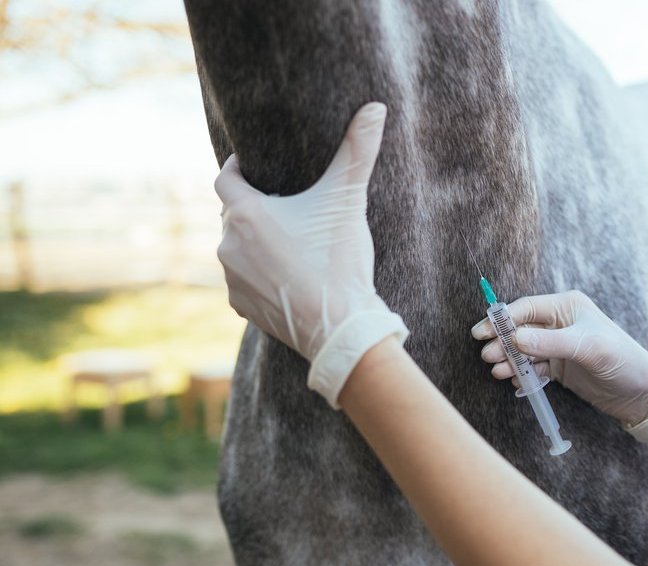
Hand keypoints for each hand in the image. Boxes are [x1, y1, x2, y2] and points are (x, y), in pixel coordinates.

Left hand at [215, 102, 407, 407]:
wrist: (340, 328)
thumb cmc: (339, 262)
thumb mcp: (348, 201)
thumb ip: (358, 152)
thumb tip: (375, 108)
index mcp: (246, 214)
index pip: (225, 179)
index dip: (237, 168)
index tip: (251, 164)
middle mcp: (228, 246)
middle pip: (234, 215)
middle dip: (253, 208)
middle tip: (284, 205)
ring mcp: (232, 279)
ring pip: (237, 250)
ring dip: (254, 243)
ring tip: (287, 242)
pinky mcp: (242, 307)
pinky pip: (243, 281)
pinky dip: (259, 275)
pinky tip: (286, 276)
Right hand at [471, 291, 647, 444]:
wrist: (643, 394)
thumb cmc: (622, 361)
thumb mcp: (588, 348)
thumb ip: (550, 342)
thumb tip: (515, 337)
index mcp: (568, 307)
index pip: (527, 308)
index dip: (502, 319)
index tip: (481, 332)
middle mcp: (561, 323)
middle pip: (521, 329)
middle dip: (503, 343)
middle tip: (488, 357)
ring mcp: (559, 346)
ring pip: (524, 350)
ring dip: (510, 360)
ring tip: (498, 373)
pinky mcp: (559, 367)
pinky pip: (533, 368)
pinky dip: (523, 375)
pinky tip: (517, 383)